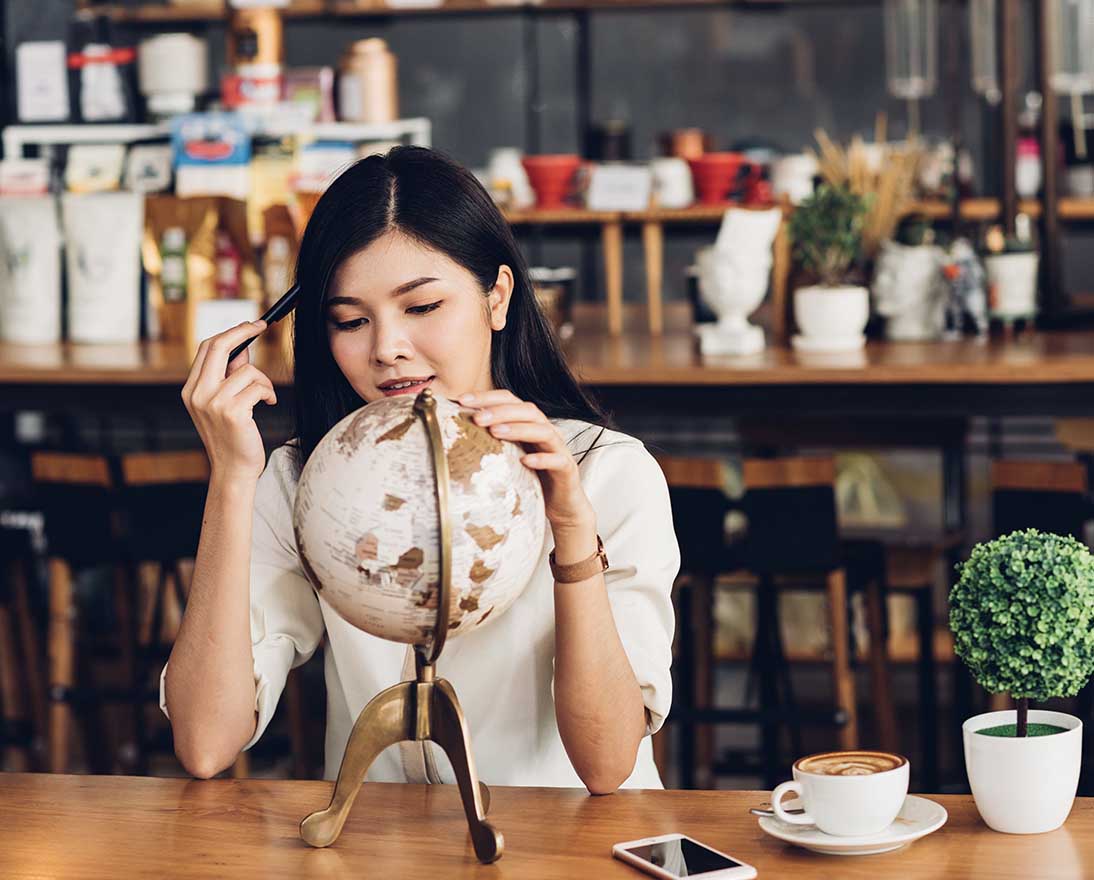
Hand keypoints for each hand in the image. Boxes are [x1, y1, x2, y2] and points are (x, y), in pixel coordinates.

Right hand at [181, 321, 275, 482]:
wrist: (233, 470)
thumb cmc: (233, 436)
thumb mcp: (224, 402)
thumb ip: (229, 376)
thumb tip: (243, 346)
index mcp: (191, 390)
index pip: (207, 348)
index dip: (230, 333)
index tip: (249, 326)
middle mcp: (197, 394)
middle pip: (219, 346)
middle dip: (243, 331)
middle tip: (261, 325)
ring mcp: (213, 402)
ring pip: (248, 371)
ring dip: (264, 382)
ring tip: (265, 398)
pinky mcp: (232, 411)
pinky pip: (258, 387)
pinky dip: (269, 393)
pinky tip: (267, 405)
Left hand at [457, 390, 594, 531]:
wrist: (561, 505)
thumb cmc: (530, 478)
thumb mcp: (507, 456)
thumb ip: (490, 441)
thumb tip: (454, 433)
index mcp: (530, 423)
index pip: (510, 400)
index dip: (487, 397)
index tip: (462, 400)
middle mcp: (546, 431)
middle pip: (528, 411)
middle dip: (501, 411)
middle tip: (477, 418)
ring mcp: (558, 449)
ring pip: (543, 431)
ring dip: (518, 429)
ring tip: (495, 433)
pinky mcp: (567, 469)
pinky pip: (557, 460)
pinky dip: (542, 458)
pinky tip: (526, 461)